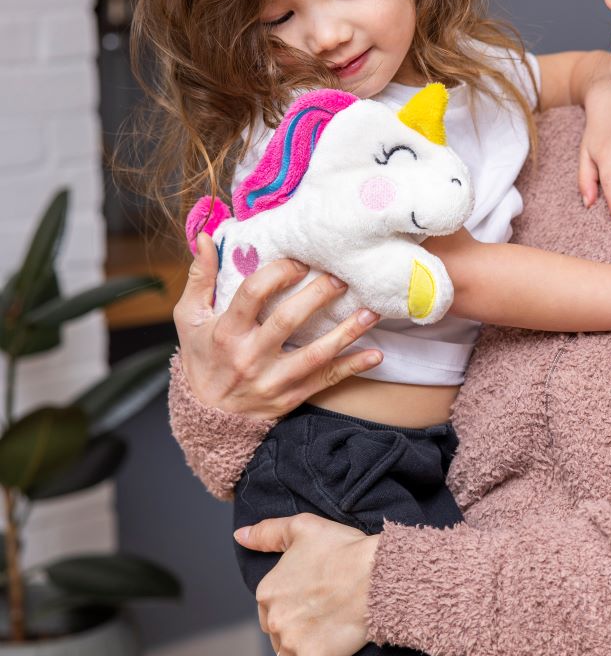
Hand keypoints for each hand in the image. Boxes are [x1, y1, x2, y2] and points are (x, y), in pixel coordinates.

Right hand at [173, 233, 383, 418]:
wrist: (207, 417)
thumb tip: (208, 238)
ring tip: (370, 313)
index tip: (300, 263)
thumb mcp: (189, 319)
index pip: (253, 294)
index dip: (278, 273)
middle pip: (288, 321)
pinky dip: (352, 368)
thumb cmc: (201, 358)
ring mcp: (272, 379)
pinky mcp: (291, 396)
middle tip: (341, 279)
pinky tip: (376, 355)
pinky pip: (326, 381)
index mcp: (227, 331)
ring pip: (315, 354)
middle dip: (318, 296)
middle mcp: (250, 356)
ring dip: (346, 333)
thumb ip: (200, 278)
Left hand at [234, 514, 378, 655]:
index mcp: (267, 591)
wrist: (377, 575)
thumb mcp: (303, 527)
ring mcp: (293, 646)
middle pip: (279, 634)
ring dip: (306, 649)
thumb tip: (240, 535)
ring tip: (331, 631)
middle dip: (298, 626)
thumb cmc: (345, 549)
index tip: (316, 594)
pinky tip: (340, 648)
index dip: (294, 601)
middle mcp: (274, 621)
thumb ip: (268, 532)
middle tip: (326, 611)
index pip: (270, 607)